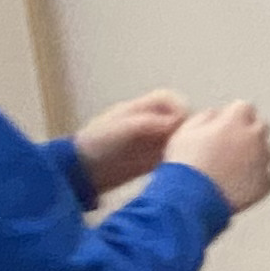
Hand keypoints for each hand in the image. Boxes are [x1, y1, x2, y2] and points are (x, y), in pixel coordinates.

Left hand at [71, 92, 191, 191]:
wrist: (81, 171)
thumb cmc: (97, 144)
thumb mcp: (120, 129)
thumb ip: (148, 122)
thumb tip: (177, 122)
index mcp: (140, 108)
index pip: (169, 99)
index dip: (180, 108)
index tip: (182, 124)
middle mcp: (150, 121)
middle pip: (179, 117)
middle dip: (187, 127)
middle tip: (188, 143)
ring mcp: (152, 141)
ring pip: (180, 136)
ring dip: (187, 144)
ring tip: (185, 156)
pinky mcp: (153, 160)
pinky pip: (174, 154)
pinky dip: (180, 159)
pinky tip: (178, 167)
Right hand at [163, 100, 269, 211]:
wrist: (190, 200)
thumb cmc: (185, 167)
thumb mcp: (185, 132)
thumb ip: (205, 117)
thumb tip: (215, 114)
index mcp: (234, 121)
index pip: (244, 107)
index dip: (233, 115)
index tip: (226, 124)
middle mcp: (254, 137)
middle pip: (260, 126)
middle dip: (247, 132)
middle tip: (229, 146)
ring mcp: (263, 161)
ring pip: (267, 151)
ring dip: (255, 155)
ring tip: (231, 168)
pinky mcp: (266, 183)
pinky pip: (268, 175)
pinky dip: (258, 177)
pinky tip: (239, 183)